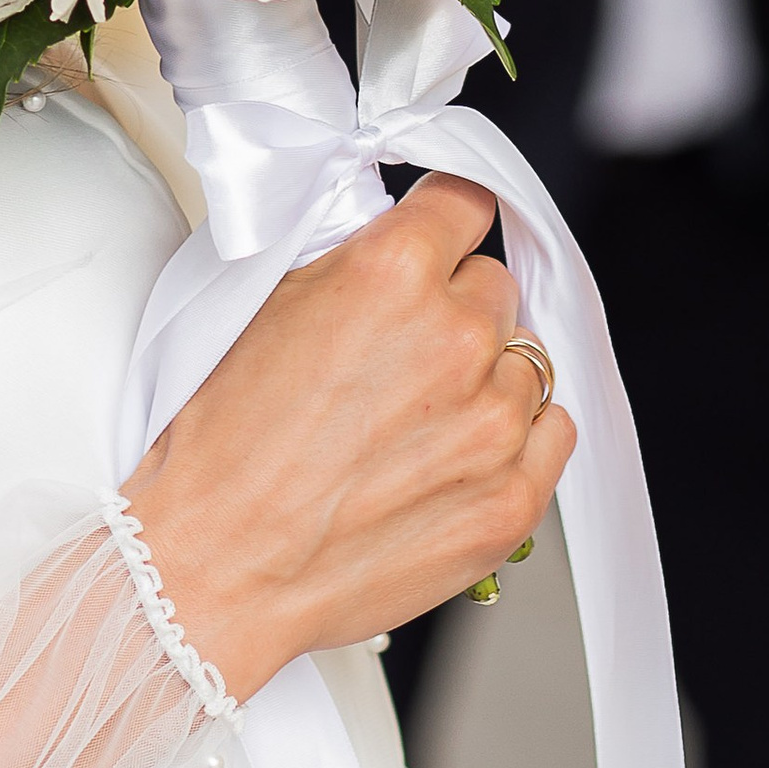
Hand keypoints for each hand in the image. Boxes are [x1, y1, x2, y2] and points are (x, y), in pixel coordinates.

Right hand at [120, 175, 574, 701]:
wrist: (215, 565)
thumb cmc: (218, 445)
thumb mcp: (255, 303)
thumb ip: (344, 256)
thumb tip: (386, 232)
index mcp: (391, 274)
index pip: (464, 202)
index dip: (440, 224)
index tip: (433, 242)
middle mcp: (455, 339)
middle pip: (493, 286)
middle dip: (451, 307)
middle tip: (397, 350)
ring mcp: (493, 423)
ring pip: (524, 360)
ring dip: (482, 375)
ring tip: (414, 416)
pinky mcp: (512, 497)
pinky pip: (553, 430)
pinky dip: (517, 436)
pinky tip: (454, 450)